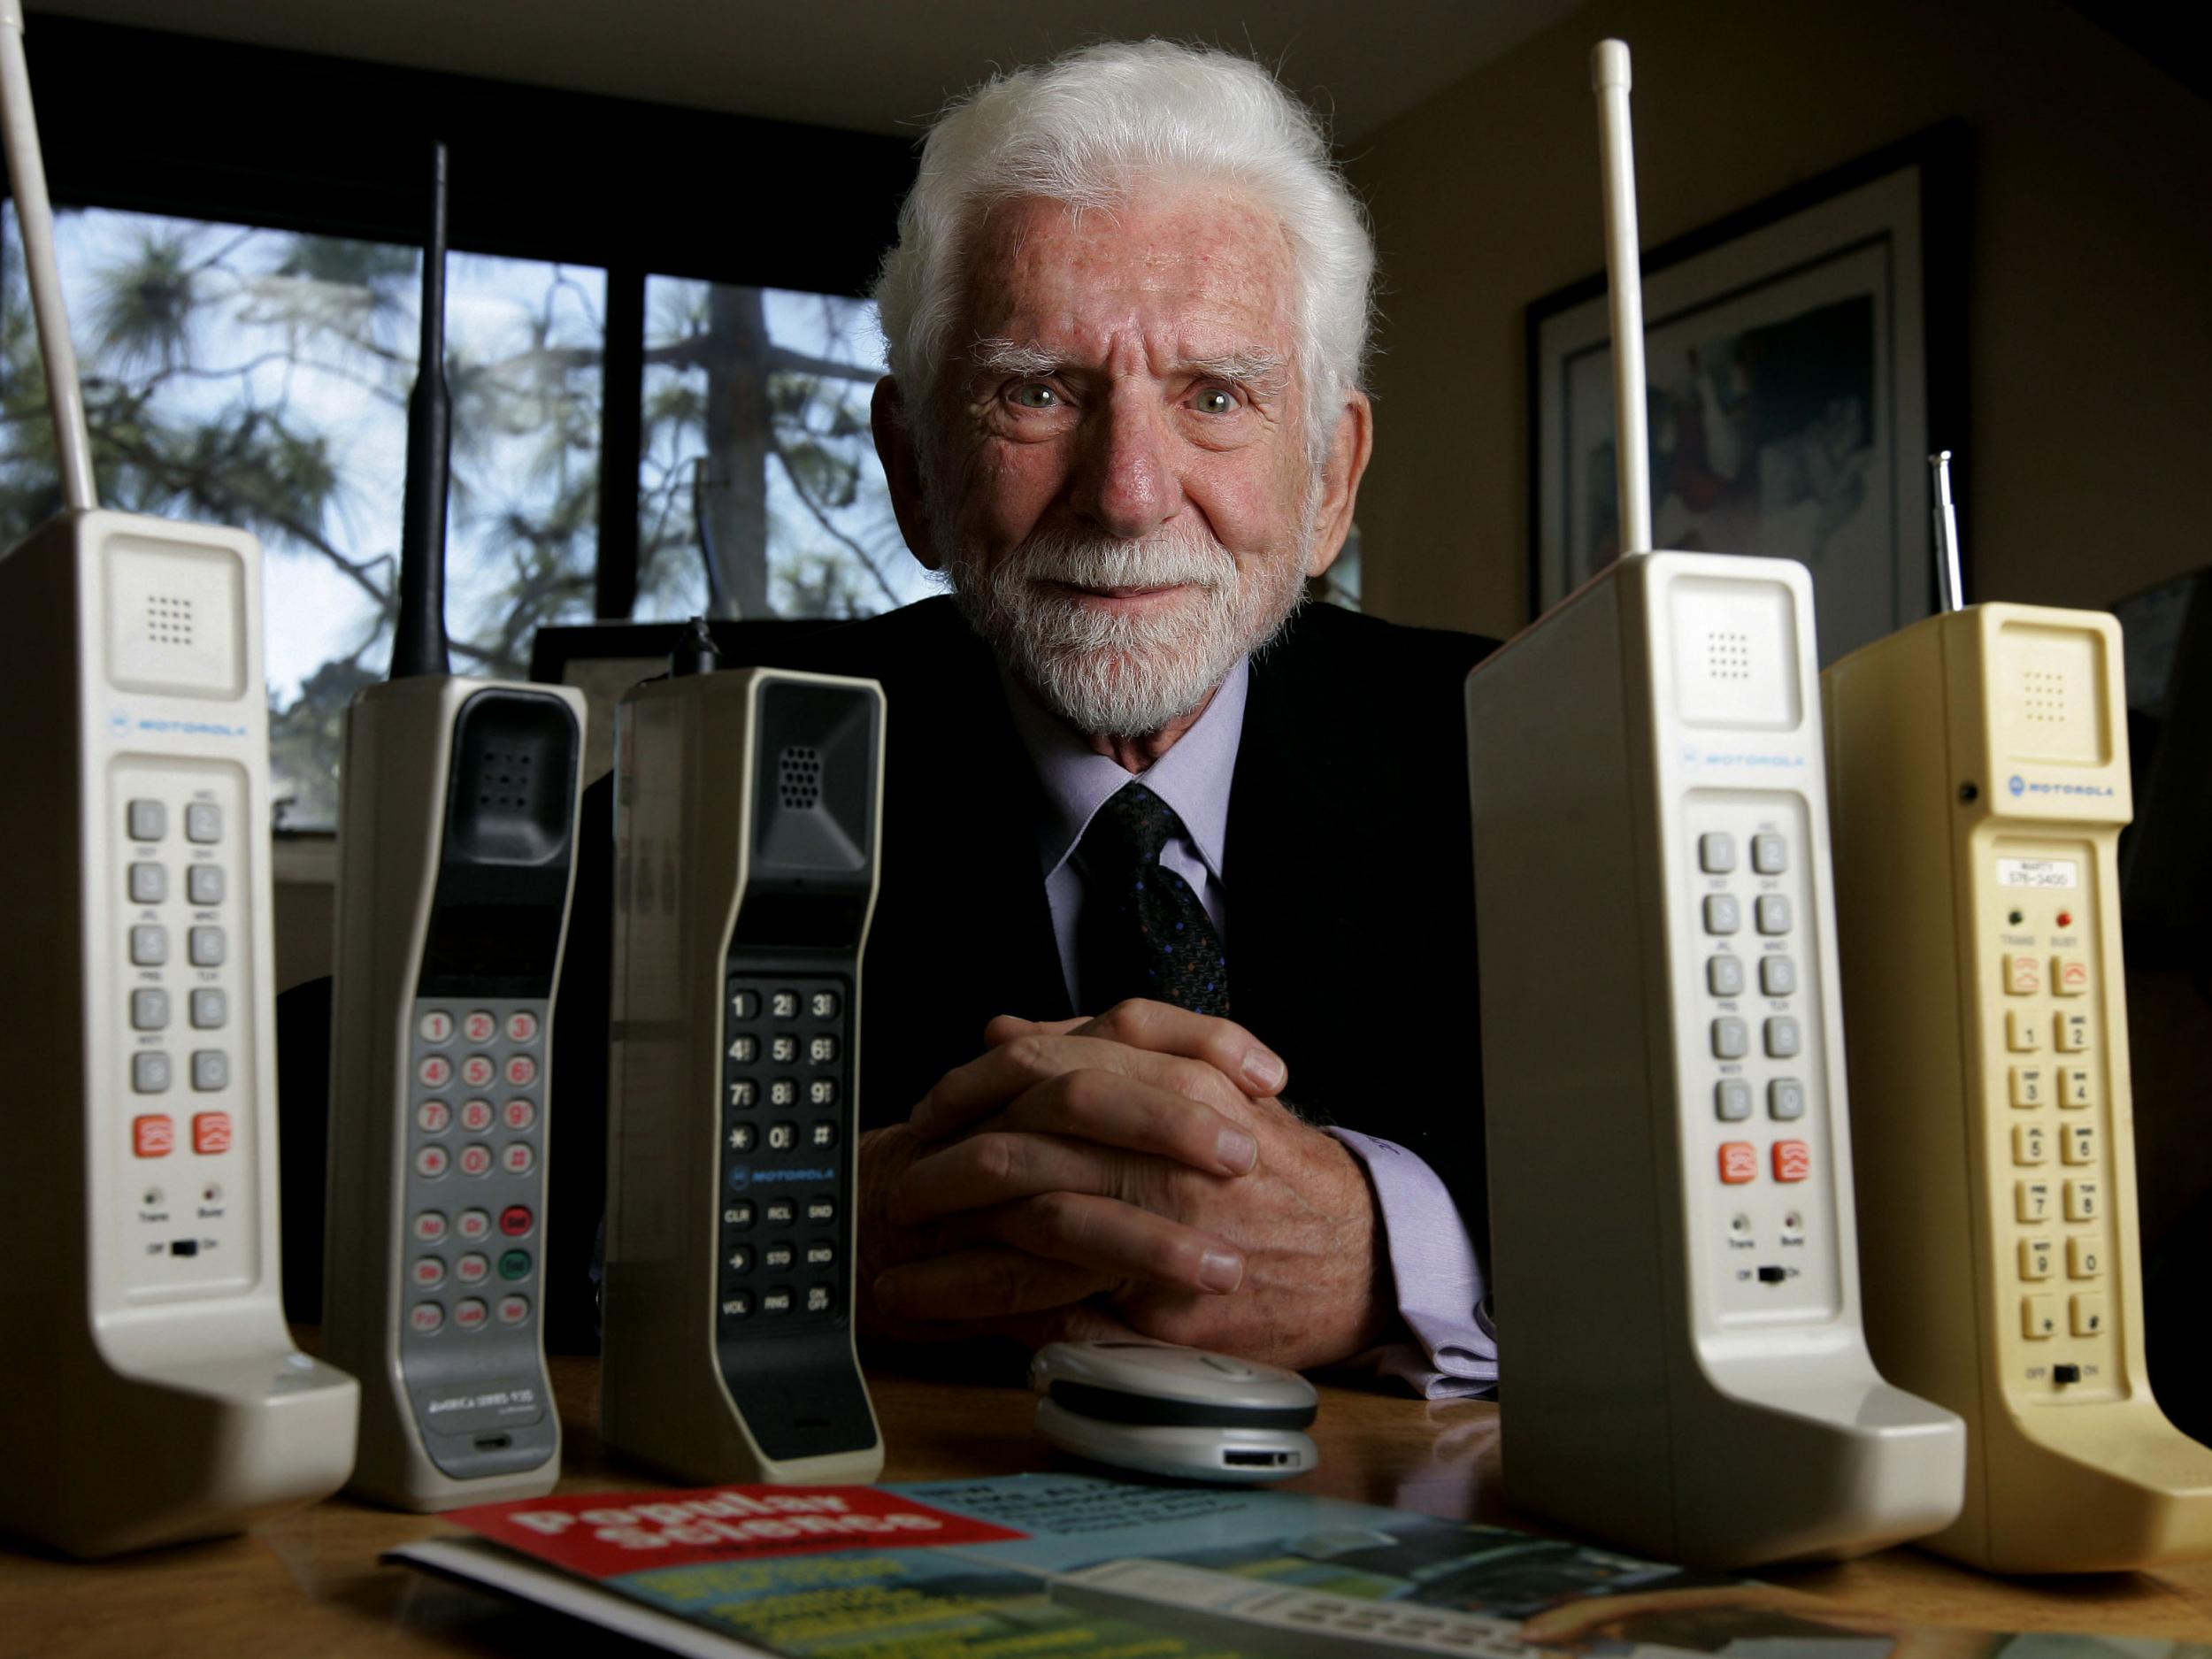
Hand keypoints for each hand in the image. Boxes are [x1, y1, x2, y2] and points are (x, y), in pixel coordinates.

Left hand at [872, 1000, 1392, 1369]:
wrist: (1361, 1256)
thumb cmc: (1275, 1170)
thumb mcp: (1205, 1083)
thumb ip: (1108, 1050)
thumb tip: (1002, 1029)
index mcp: (1177, 1086)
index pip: (1043, 1071)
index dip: (969, 1089)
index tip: (929, 1110)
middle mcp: (1169, 1154)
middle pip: (1023, 1144)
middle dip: (944, 1169)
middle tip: (900, 1185)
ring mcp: (1168, 1234)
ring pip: (1029, 1227)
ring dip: (949, 1249)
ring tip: (895, 1264)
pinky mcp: (1165, 1310)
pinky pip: (1056, 1307)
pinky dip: (988, 1311)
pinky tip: (941, 1312)